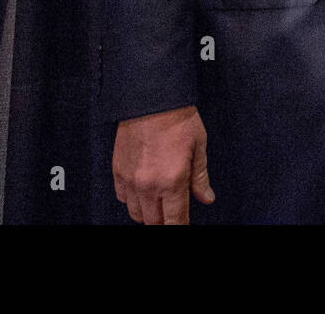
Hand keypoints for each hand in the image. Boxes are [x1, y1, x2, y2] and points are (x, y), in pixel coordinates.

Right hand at [112, 105, 213, 223]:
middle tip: (172, 214)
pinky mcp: (118, 169)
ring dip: (148, 214)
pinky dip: (132, 200)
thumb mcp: (199, 147)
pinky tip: (142, 192)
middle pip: (154, 222)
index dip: (181, 227)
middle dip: (165, 222)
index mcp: (172, 181)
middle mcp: (149, 185)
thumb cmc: (177, 118)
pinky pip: (122, 197)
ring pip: (136, 214)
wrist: (151, 96)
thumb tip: (207, 198)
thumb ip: (200, 178)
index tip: (183, 226)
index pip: (176, 221)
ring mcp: (130, 179)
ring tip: (158, 205)